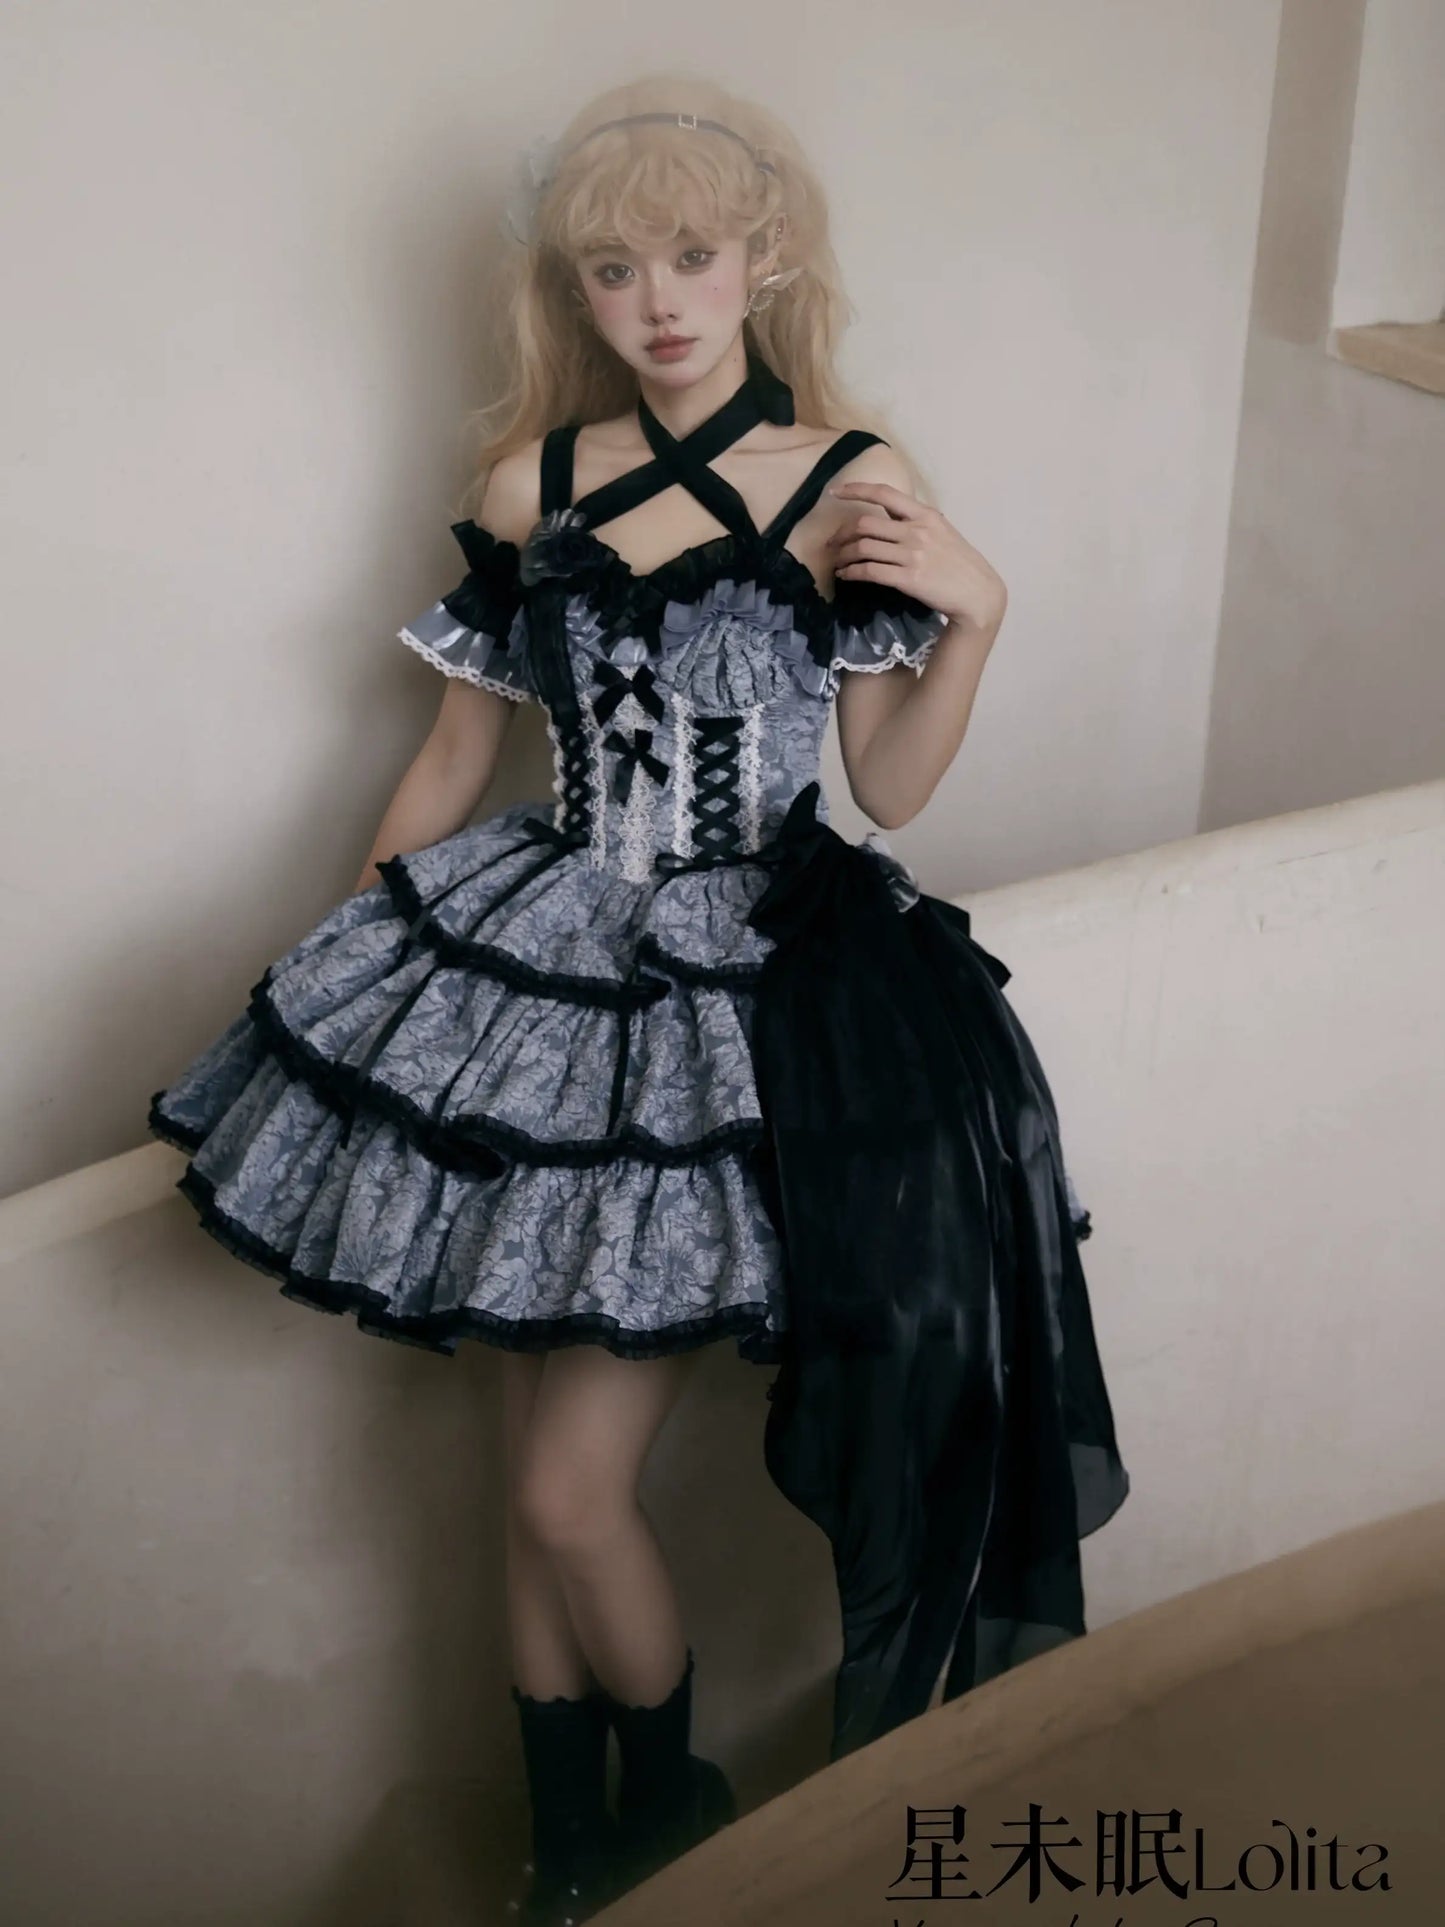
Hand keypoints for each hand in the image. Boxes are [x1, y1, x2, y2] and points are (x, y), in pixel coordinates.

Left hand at [828, 482, 1006, 633]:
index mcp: (925, 514)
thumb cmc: (959, 563)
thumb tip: (888, 510)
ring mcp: (912, 555)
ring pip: (863, 547)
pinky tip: (846, 575)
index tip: (835, 491)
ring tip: (837, 562)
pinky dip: (852, 572)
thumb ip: (915, 521)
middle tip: (832, 543)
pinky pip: (870, 571)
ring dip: (843, 555)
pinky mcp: (908, 579)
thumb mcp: (942, 531)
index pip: (885, 493)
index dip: (856, 490)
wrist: (977, 594)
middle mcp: (917, 530)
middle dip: (841, 533)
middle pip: (865, 523)